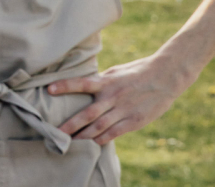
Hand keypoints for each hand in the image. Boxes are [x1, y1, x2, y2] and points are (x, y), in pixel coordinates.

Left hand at [49, 53, 191, 144]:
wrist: (165, 76)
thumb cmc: (136, 71)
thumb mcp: (115, 72)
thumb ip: (100, 81)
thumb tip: (84, 87)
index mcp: (106, 81)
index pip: (82, 83)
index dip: (65, 86)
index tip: (49, 89)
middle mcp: (112, 96)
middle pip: (88, 113)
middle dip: (71, 124)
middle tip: (56, 133)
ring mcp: (123, 110)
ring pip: (99, 127)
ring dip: (83, 136)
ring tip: (70, 143)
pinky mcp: (134, 121)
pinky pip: (114, 133)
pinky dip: (102, 139)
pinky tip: (92, 144)